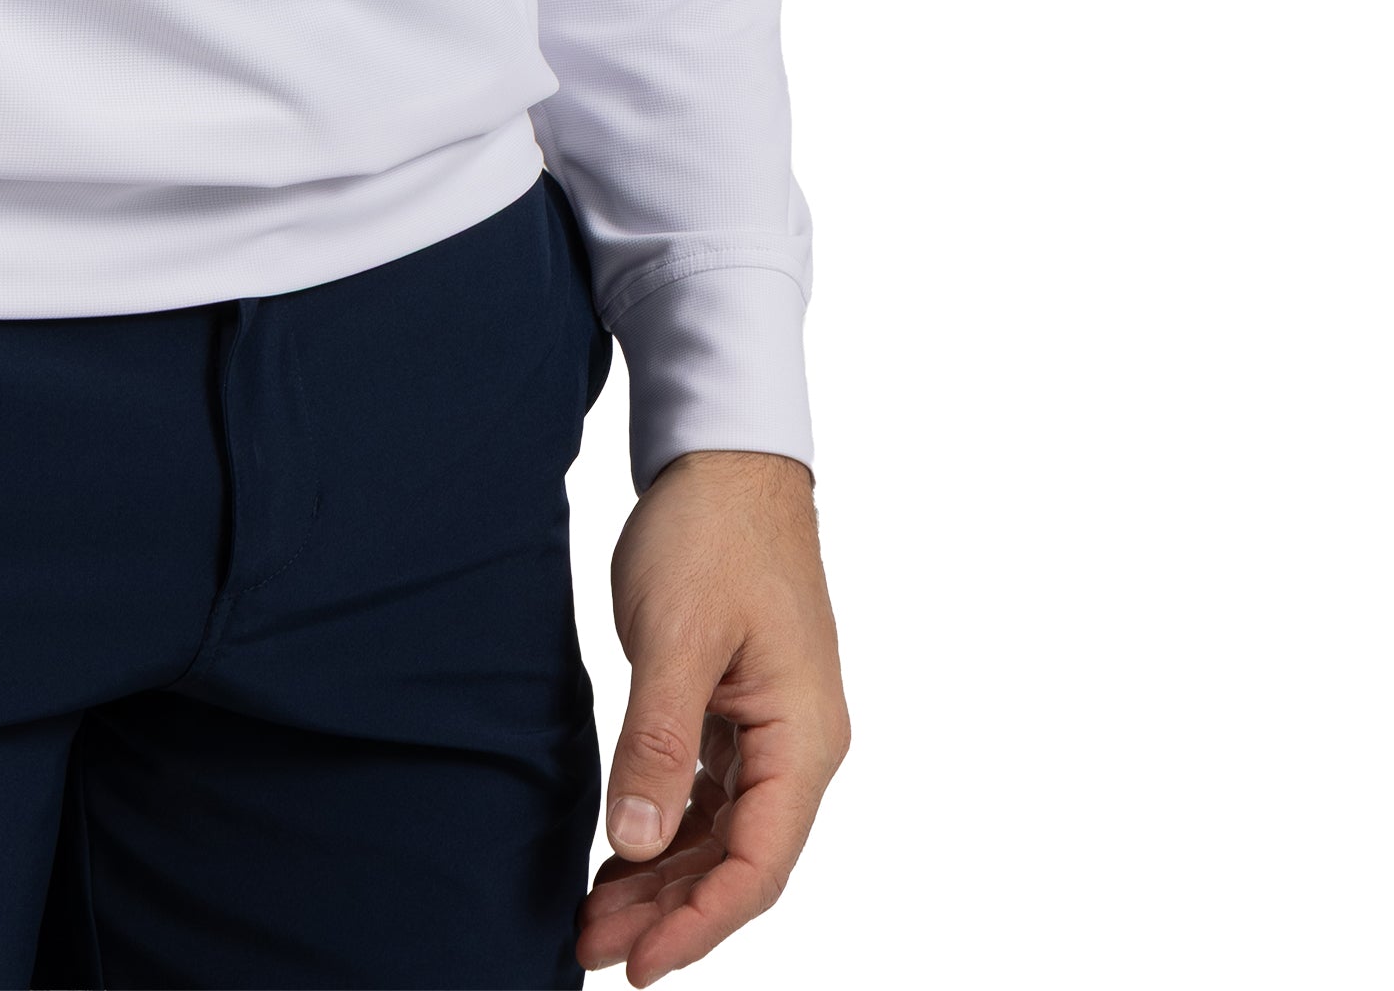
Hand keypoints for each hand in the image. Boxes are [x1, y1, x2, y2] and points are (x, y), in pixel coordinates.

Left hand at [574, 449, 847, 978]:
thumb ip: (657, 741)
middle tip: (590, 946)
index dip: (699, 923)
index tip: (638, 964)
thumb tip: (633, 842)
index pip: (758, 865)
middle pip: (737, 859)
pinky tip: (619, 851)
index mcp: (803, 737)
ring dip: (661, 877)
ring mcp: (769, 726)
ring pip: (719, 831)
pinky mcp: (738, 706)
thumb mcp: (675, 635)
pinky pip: (706, 792)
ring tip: (592, 915)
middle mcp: (797, 744)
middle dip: (667, 911)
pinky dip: (663, 827)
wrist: (725, 454)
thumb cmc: (713, 531)